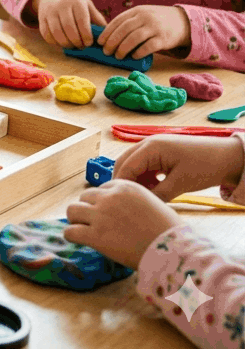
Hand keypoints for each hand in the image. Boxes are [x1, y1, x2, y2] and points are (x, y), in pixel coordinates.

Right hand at [29, 0, 105, 48]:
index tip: (89, 43)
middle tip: (82, 46)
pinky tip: (61, 44)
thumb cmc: (74, 0)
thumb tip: (106, 33)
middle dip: (76, 41)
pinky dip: (54, 42)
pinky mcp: (41, 18)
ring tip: (72, 46)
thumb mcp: (86, 4)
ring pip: (56, 32)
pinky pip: (46, 34)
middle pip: (68, 28)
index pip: (81, 21)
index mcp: (76, 2)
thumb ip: (96, 17)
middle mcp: (61, 5)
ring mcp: (49, 12)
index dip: (86, 35)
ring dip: (65, 43)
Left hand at [64, 179, 181, 267]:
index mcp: (125, 186)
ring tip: (84, 230)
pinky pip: (69, 231)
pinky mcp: (94, 235)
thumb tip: (118, 209)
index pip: (100, 188)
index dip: (102, 202)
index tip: (107, 214)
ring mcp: (100, 215)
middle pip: (84, 197)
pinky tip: (79, 240)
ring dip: (76, 219)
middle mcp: (110, 197)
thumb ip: (130, 201)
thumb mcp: (151, 203)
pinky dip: (72, 236)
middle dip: (88, 209)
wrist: (174, 251)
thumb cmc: (169, 231)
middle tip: (95, 223)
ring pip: (72, 210)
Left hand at [100, 5, 189, 60]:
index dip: (107, 32)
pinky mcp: (164, 39)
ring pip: (134, 38)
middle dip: (112, 42)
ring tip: (117, 56)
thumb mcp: (142, 16)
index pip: (118, 21)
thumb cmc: (156, 22)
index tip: (100, 42)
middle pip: (124, 30)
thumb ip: (129, 22)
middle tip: (106, 51)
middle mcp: (146, 17)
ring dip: (123, 48)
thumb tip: (108, 38)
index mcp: (137, 11)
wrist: (183, 22)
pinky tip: (133, 56)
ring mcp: (155, 27)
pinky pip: (148, 46)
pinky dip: (139, 52)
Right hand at [113, 135, 244, 201]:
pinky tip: (154, 188)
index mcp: (151, 147)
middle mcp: (148, 143)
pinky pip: (144, 164)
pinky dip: (145, 176)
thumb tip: (141, 204)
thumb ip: (157, 194)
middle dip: (124, 181)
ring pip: (134, 164)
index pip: (125, 167)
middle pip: (124, 163)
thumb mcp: (180, 183)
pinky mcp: (161, 152)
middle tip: (128, 200)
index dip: (121, 185)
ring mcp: (154, 146)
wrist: (228, 157)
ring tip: (145, 195)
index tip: (121, 202)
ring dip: (136, 179)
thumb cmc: (206, 167)